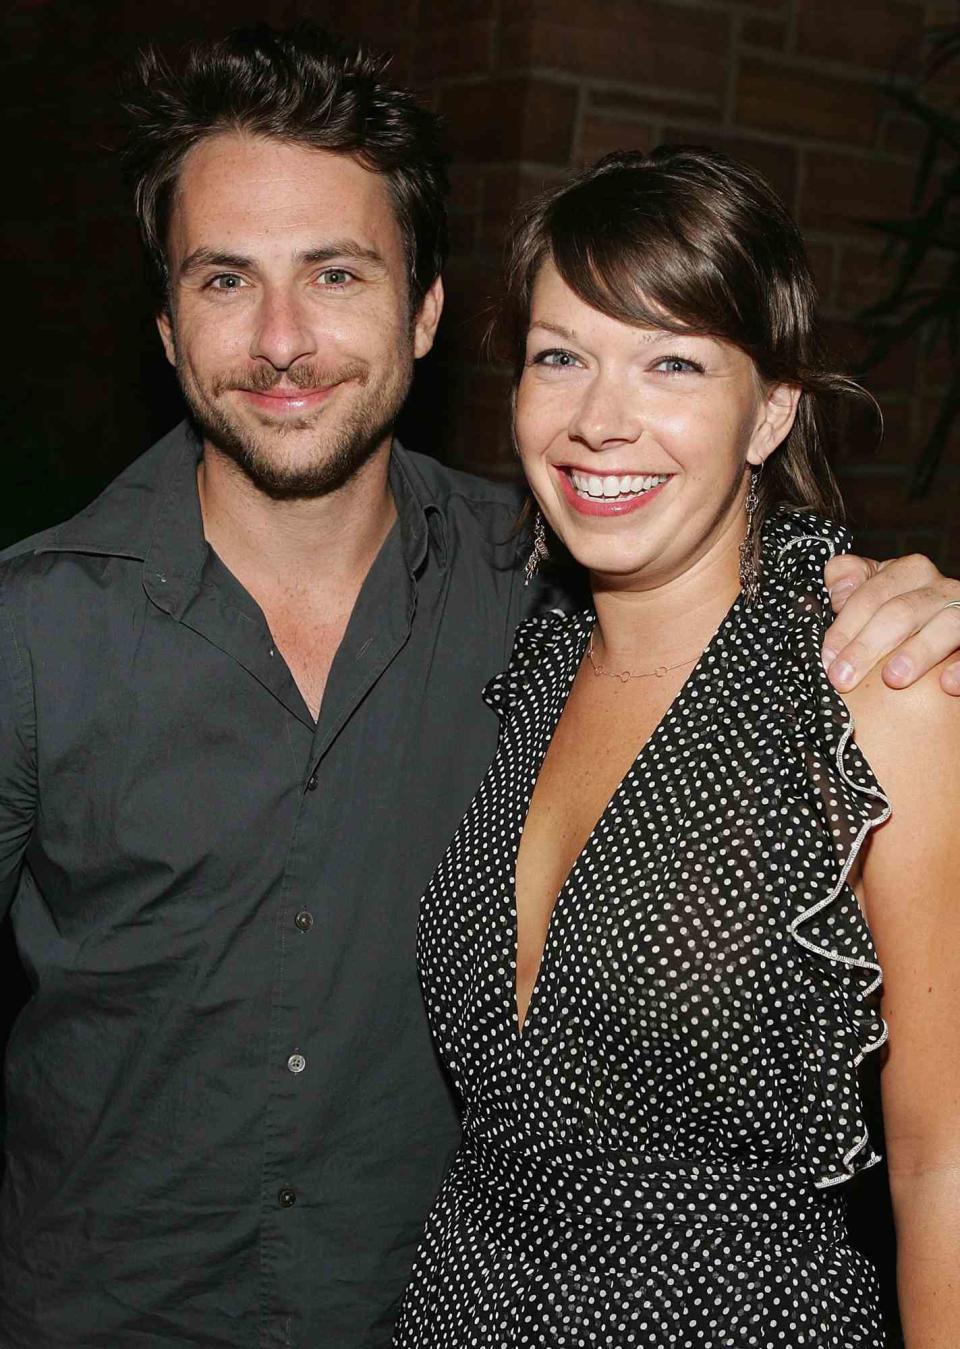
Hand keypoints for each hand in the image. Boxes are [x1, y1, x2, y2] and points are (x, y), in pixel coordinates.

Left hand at [822, 553, 959, 694]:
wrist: (948, 637)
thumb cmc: (897, 619)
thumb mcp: (873, 595)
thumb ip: (850, 583)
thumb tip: (838, 592)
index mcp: (908, 572)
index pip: (870, 595)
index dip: (845, 628)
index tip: (828, 659)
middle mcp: (940, 588)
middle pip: (901, 612)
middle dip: (867, 646)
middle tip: (842, 679)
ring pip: (946, 625)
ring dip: (918, 652)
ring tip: (892, 679)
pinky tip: (946, 685)